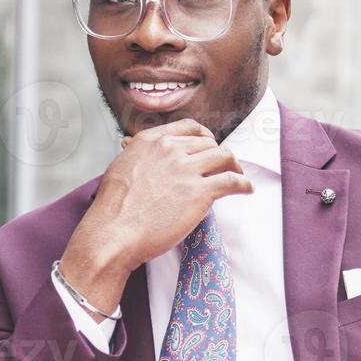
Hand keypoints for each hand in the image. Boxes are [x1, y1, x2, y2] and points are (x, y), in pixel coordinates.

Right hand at [59, 119, 252, 317]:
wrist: (114, 233)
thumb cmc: (113, 208)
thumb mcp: (121, 167)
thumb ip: (140, 156)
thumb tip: (145, 155)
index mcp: (152, 141)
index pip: (189, 127)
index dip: (205, 137)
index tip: (210, 146)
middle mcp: (171, 149)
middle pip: (209, 144)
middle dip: (219, 155)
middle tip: (224, 168)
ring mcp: (186, 169)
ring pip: (224, 157)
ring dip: (235, 167)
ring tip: (239, 176)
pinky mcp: (200, 192)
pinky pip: (232, 181)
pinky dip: (244, 184)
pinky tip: (247, 189)